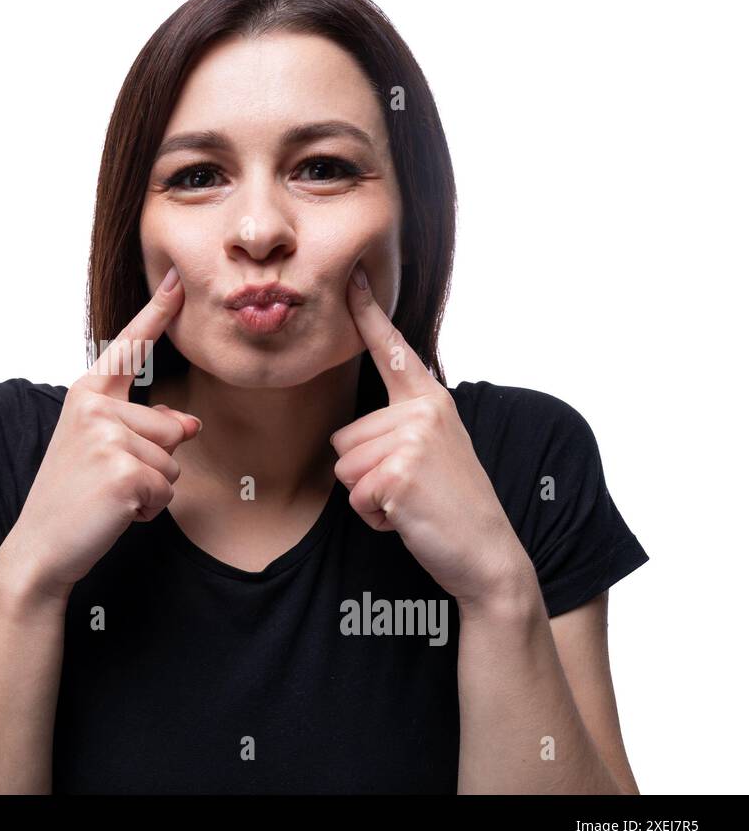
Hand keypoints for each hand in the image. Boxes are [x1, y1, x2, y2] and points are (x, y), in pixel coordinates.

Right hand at [2, 266, 201, 599]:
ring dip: (151, 489)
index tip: (178, 277)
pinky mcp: (123, 471)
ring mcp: (107, 437)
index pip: (130, 349)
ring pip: (172, 461)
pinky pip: (167, 488)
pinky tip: (116, 512)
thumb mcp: (105, 451)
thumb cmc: (71, 498)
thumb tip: (192, 424)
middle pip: (171, 427)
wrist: (40, 547)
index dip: (157, 311)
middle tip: (106, 482)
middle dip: (154, 463)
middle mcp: (94, 407)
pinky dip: (150, 510)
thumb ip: (146, 428)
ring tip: (108, 497)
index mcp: (87, 394)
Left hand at [329, 263, 526, 606]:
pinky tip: (408, 518)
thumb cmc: (451, 507)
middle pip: (343, 438)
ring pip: (345, 467)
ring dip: (369, 496)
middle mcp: (423, 411)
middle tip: (410, 489)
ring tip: (410, 502)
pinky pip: (356, 496)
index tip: (354, 275)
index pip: (393, 350)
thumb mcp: (431, 453)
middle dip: (365, 474)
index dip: (368, 312)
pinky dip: (375, 517)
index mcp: (430, 401)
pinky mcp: (402, 471)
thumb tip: (355, 431)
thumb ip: (401, 428)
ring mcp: (414, 439)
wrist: (488, 555)